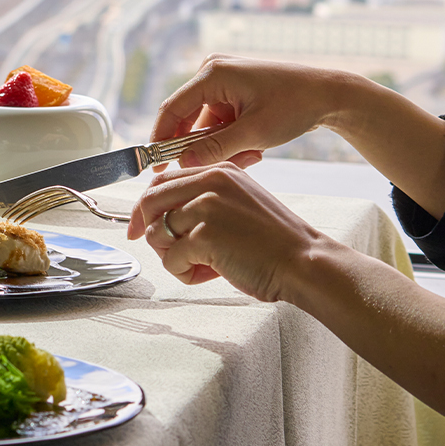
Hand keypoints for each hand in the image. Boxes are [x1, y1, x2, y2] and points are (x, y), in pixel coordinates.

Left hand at [128, 163, 332, 301]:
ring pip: (157, 234)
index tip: (139, 227)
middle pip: (150, 203)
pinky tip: (210, 274)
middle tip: (169, 252)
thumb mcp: (238, 202)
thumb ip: (203, 200)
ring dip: (174, 257)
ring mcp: (205, 207)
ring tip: (203, 265)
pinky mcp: (204, 236)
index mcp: (218, 171)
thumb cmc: (273, 242)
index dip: (144, 207)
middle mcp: (209, 182)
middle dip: (150, 232)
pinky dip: (185, 273)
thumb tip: (159, 215)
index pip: (161, 181)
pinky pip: (171, 259)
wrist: (305, 262)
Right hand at [152, 54, 343, 168]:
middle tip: (217, 168)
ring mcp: (219, 81)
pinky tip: (253, 148)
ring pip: (202, 126)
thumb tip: (183, 163)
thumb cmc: (295, 106)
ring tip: (252, 155)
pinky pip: (216, 123)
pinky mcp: (229, 92)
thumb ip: (216, 149)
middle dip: (200, 147)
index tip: (155, 167)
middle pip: (185, 119)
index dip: (160, 139)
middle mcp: (211, 72)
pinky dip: (228, 140)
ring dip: (219, 147)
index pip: (171, 110)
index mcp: (212, 74)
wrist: (328, 95)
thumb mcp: (255, 133)